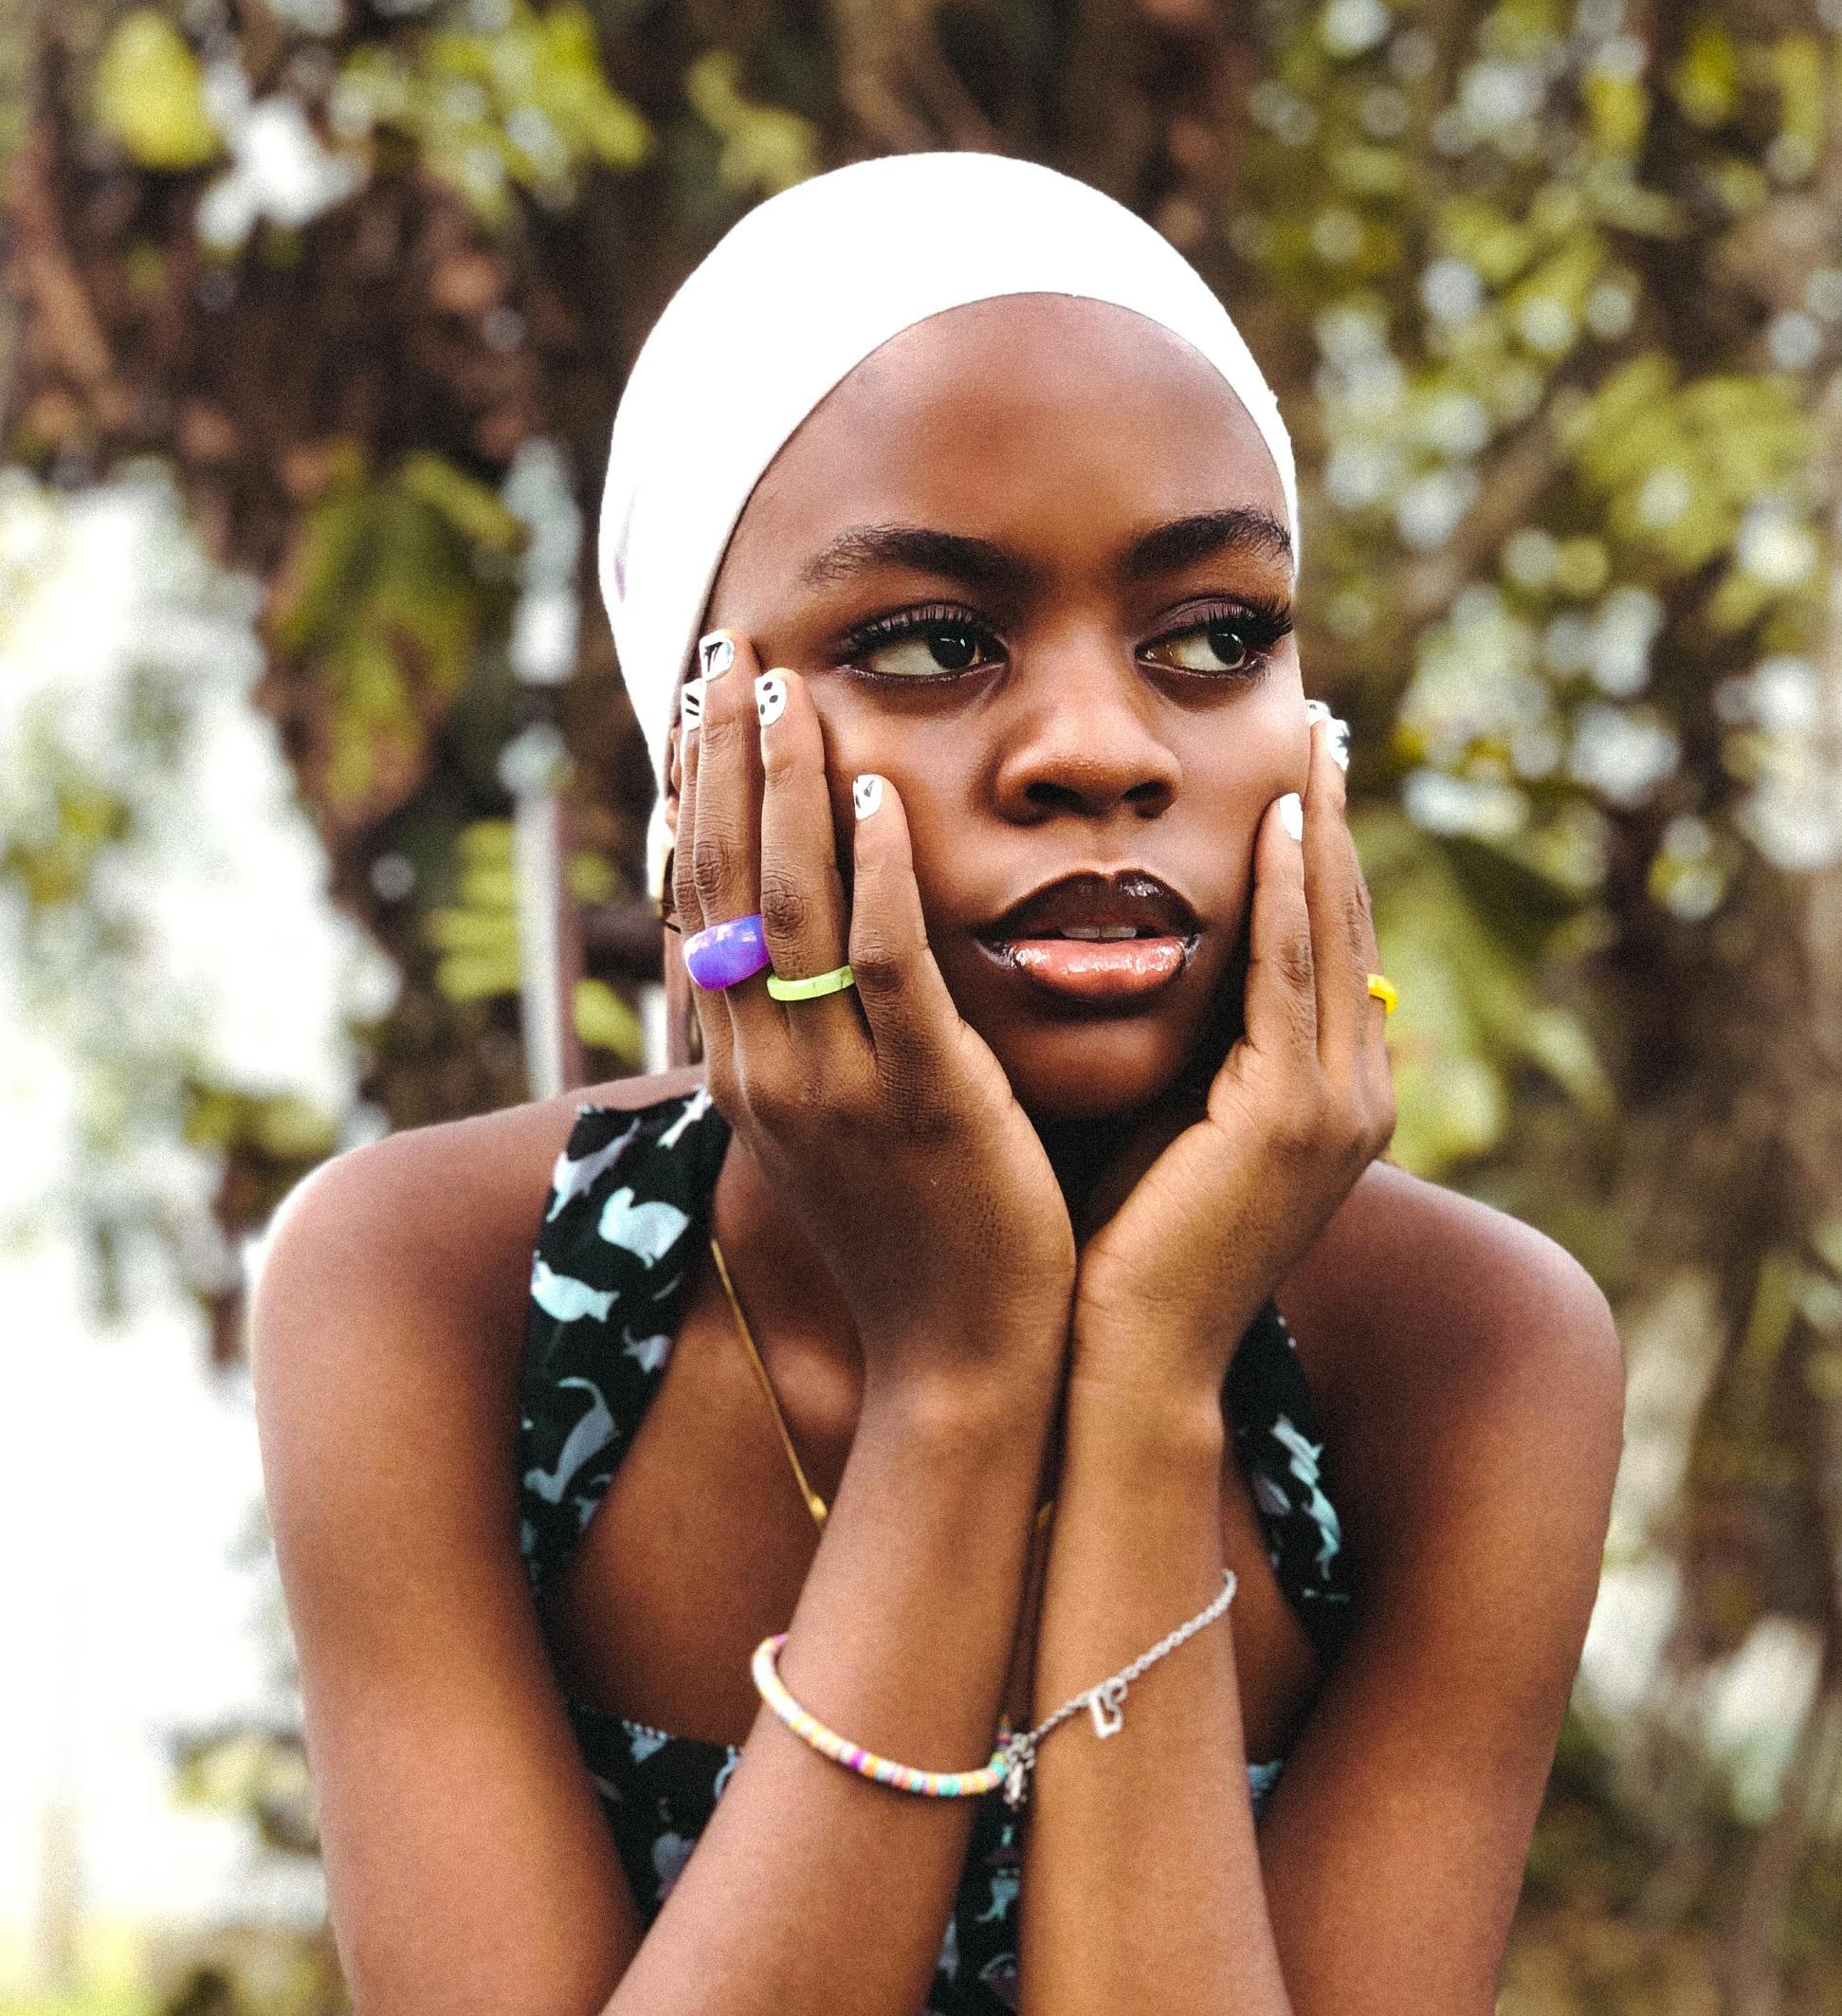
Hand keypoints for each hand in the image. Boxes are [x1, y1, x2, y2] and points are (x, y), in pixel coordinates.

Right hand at [673, 632, 1075, 1391]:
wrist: (966, 1362)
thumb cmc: (924, 1240)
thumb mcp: (847, 1128)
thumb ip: (827, 1035)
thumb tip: (817, 953)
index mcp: (744, 1073)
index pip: (701, 903)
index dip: (700, 794)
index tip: (706, 701)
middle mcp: (765, 1070)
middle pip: (725, 885)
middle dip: (726, 761)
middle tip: (731, 652)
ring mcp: (835, 1085)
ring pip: (788, 909)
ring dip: (789, 787)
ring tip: (792, 686)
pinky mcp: (920, 1098)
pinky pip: (883, 966)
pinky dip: (873, 874)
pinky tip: (877, 793)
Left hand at [1070, 721, 1394, 1397]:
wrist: (1127, 1361)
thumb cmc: (1120, 1249)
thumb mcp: (1161, 1121)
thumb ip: (1181, 1045)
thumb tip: (1132, 955)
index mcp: (1327, 1099)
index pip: (1325, 946)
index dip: (1319, 854)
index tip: (1298, 770)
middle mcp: (1354, 1095)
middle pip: (1348, 920)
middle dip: (1336, 816)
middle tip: (1324, 722)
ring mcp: (1337, 1107)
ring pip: (1333, 931)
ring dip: (1322, 825)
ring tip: (1312, 737)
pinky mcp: (1295, 1118)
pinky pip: (1292, 974)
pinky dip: (1288, 893)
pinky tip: (1277, 820)